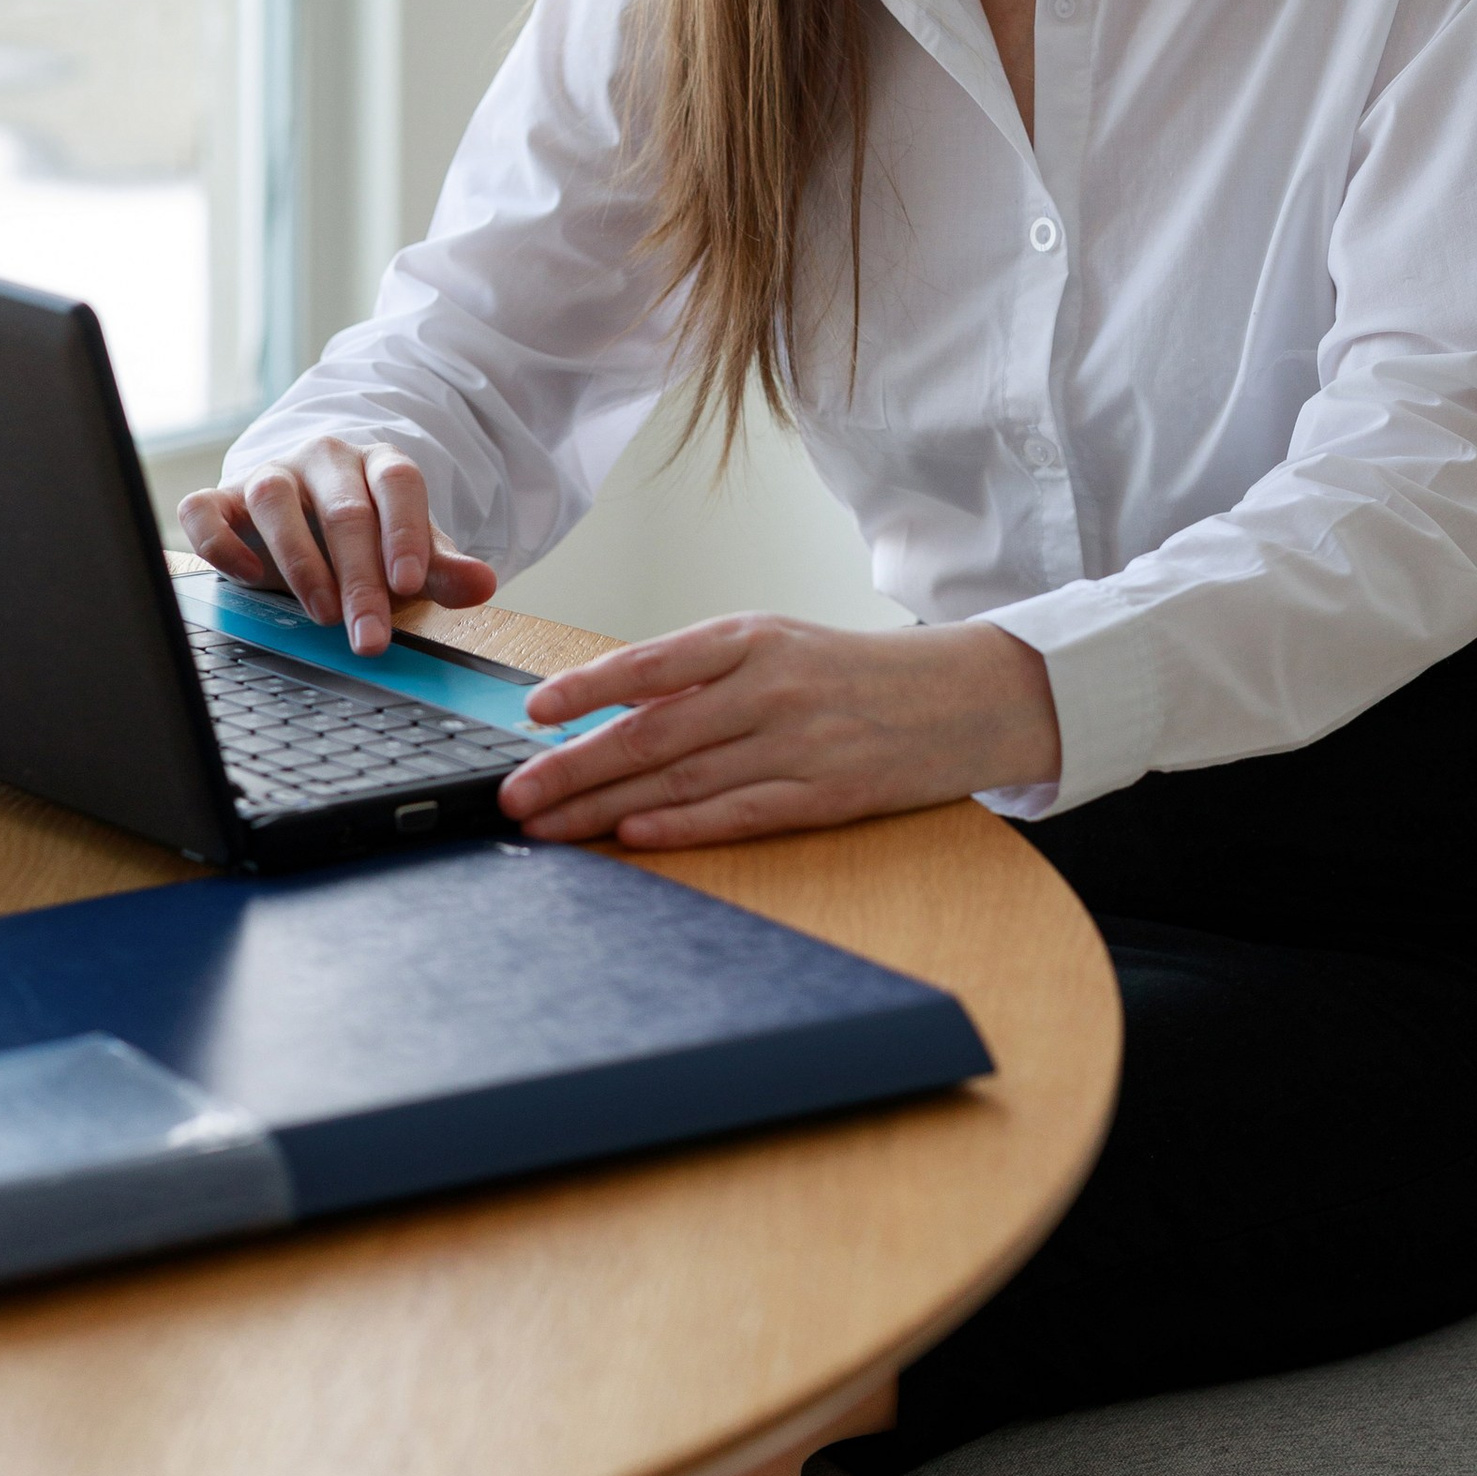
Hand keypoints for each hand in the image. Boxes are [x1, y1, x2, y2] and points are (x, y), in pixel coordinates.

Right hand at [177, 438, 498, 656]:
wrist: (310, 515)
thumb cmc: (367, 538)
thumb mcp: (409, 553)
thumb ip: (442, 569)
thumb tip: (483, 584)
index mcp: (377, 464)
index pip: (399, 483)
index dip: (405, 532)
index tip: (409, 585)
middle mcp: (324, 459)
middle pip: (344, 508)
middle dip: (359, 577)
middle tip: (370, 634)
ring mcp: (271, 474)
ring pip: (274, 498)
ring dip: (300, 560)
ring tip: (322, 613)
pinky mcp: (224, 498)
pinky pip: (206, 509)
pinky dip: (219, 541)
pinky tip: (247, 576)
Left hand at [498, 612, 1062, 849]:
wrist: (961, 697)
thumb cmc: (853, 672)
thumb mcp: (776, 645)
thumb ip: (699, 674)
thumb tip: (607, 710)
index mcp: (749, 638)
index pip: (648, 664)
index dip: (583, 689)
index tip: (529, 715)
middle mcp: (768, 686)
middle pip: (649, 734)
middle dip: (571, 767)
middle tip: (515, 793)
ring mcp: (797, 743)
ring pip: (680, 782)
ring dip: (604, 809)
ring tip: (550, 826)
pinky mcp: (824, 795)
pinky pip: (737, 814)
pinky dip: (679, 828)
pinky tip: (632, 836)